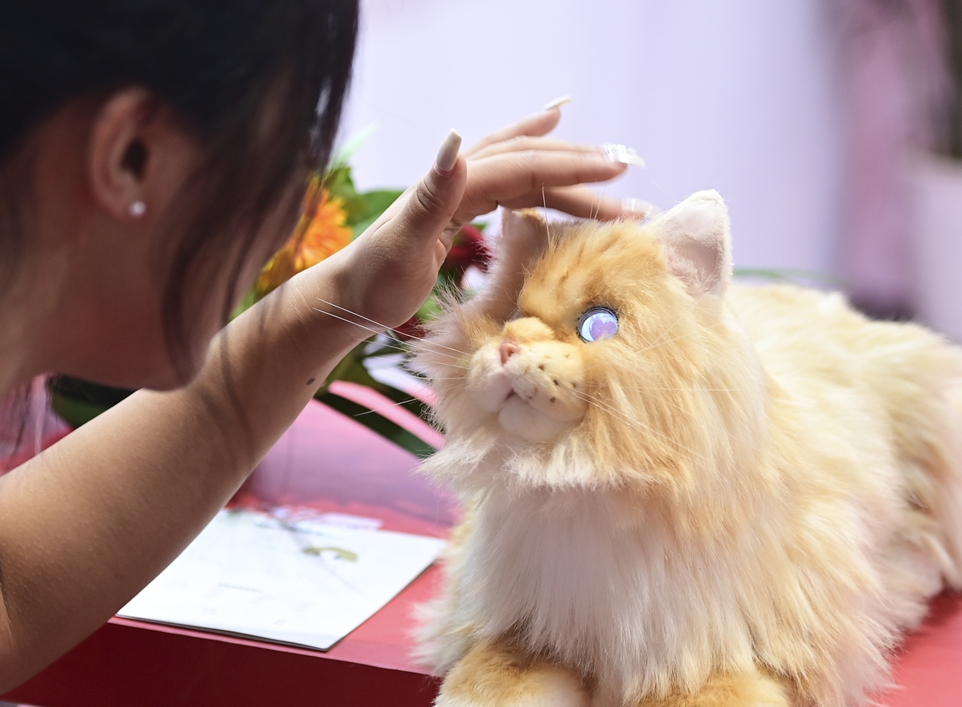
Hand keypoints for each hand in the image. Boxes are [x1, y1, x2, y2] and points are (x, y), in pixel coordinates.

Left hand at [320, 108, 643, 332]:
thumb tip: (454, 142)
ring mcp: (459, 193)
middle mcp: (458, 179)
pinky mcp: (459, 211)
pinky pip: (511, 187)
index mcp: (453, 184)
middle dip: (578, 163)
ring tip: (614, 185)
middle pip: (528, 159)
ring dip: (568, 179)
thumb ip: (431, 196)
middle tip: (627, 168)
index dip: (570, 167)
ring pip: (524, 173)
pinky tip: (559, 177)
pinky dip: (540, 180)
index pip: (522, 167)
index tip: (616, 172)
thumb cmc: (374, 280)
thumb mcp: (402, 244)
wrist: (346, 298)